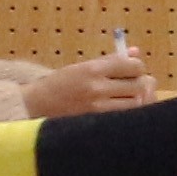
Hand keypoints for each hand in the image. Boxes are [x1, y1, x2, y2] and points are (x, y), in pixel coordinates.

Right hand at [27, 45, 154, 118]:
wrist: (35, 105)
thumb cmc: (61, 83)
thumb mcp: (83, 66)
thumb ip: (111, 60)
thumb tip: (136, 52)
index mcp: (93, 69)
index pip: (133, 66)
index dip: (138, 67)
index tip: (133, 70)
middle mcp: (96, 88)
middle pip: (138, 85)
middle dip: (141, 83)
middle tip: (135, 85)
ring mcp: (97, 108)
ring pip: (136, 104)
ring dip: (138, 100)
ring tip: (130, 98)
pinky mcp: (96, 123)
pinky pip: (124, 118)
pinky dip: (130, 114)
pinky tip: (125, 110)